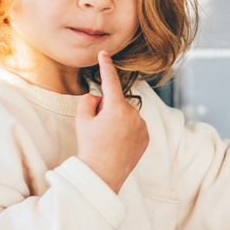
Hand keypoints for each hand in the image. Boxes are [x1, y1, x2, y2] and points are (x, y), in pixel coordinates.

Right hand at [75, 52, 148, 193]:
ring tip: (108, 139)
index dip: (106, 66)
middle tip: (97, 130)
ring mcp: (143, 126)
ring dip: (117, 120)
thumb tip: (100, 97)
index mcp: (117, 108)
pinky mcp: (147, 136)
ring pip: (125, 114)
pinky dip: (126, 129)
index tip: (104, 53)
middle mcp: (134, 115)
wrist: (103, 175)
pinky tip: (118, 144)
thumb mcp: (82, 120)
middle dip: (106, 109)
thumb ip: (89, 100)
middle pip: (116, 101)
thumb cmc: (90, 147)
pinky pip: (134, 125)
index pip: (110, 81)